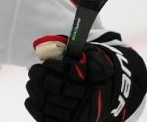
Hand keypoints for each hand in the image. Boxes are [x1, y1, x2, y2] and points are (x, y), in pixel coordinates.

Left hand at [25, 35, 146, 121]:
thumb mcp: (93, 56)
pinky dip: (36, 108)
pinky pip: (48, 119)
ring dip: (36, 92)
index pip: (67, 74)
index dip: (52, 68)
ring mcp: (80, 114)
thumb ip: (77, 49)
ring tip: (32, 83)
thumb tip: (58, 34)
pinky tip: (31, 98)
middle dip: (40, 78)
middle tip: (34, 71)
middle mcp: (88, 99)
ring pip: (51, 104)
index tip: (43, 63)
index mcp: (93, 80)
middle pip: (56, 89)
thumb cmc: (99, 70)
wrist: (115, 95)